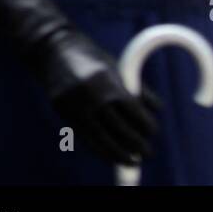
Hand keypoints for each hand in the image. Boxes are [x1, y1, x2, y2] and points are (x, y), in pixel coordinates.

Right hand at [0, 0, 160, 166]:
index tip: (153, 132)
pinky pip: (84, 138)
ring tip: (132, 161)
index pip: (132, 111)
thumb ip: (136, 87)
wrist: (53, 50)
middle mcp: (92, 97)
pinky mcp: (63, 114)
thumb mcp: (116, 67)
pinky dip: (99, 150)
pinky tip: (110, 156)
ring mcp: (75, 107)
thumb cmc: (91, 57)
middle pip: (118, 128)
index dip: (145, 125)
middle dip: (135, 143)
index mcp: (108, 82)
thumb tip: (158, 109)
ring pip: (100, 139)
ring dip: (118, 153)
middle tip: (148, 152)